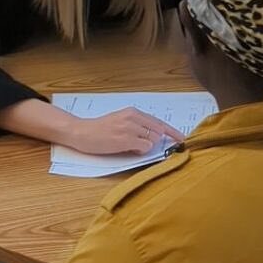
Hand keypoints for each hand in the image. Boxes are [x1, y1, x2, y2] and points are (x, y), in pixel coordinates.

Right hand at [67, 107, 183, 155]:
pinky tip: (128, 149)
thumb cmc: (100, 129)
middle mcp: (133, 117)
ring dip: (145, 146)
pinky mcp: (125, 139)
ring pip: (152, 140)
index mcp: (133, 112)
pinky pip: (145, 147)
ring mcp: (129, 128)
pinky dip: (140, 151)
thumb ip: (137, 125)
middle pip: (158, 131)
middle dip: (156, 141)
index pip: (159, 122)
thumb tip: (155, 137)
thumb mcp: (121, 121)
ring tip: (129, 146)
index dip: (172, 131)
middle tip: (143, 146)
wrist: (81, 132)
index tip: (181, 138)